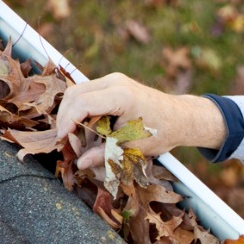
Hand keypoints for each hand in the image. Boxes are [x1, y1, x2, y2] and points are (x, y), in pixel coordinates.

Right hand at [55, 72, 226, 167]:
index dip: (67, 122)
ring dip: (71, 112)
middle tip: (64, 140)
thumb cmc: (161, 132)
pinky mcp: (114, 83)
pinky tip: (82, 126)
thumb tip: (80, 164)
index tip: (62, 140)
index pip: (82, 104)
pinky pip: (88, 92)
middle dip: (65, 118)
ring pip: (78, 91)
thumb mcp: (132, 147)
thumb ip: (104, 154)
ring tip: (72, 135)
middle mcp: (115, 82)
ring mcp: (114, 80)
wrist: (181, 118)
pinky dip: (81, 108)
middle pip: (75, 94)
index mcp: (121, 96)